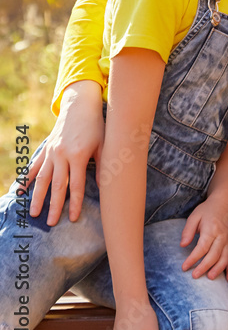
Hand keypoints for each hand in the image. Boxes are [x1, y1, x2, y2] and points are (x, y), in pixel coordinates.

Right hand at [28, 81, 103, 225]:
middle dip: (54, 206)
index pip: (76, 185)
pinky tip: (21, 191)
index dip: (75, 203)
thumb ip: (104, 166)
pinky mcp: (46, 149)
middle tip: (51, 223)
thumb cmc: (95, 125)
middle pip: (57, 185)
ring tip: (33, 213)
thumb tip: (105, 187)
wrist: (80, 105)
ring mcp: (52, 152)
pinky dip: (27, 179)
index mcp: (78, 155)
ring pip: (42, 179)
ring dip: (38, 197)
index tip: (73, 218)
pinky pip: (35, 166)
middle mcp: (62, 155)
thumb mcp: (104, 144)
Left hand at [180, 196, 227, 281]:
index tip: (184, 267)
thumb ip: (188, 230)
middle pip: (214, 255)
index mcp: (211, 229)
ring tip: (209, 278)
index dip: (193, 258)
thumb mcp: (194, 216)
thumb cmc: (207, 211)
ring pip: (224, 259)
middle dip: (204, 267)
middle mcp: (221, 237)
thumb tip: (182, 245)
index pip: (202, 247)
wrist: (224, 205)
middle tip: (194, 276)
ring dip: (218, 270)